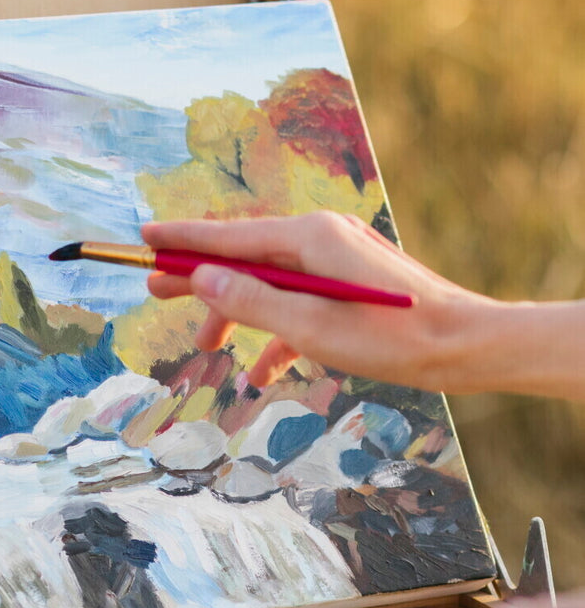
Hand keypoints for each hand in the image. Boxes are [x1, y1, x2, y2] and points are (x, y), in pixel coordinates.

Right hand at [143, 212, 497, 390]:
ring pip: (267, 282)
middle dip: (199, 276)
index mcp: (309, 237)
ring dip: (235, 312)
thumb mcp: (308, 326)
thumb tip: (201, 278)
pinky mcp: (348, 284)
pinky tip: (263, 372)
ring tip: (205, 347)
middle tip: (154, 290)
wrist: (463, 345)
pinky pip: (297, 301)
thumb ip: (251, 300)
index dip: (182, 239)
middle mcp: (321, 237)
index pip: (229, 235)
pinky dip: (275, 331)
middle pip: (243, 255)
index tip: (144, 238)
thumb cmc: (390, 338)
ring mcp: (335, 260)